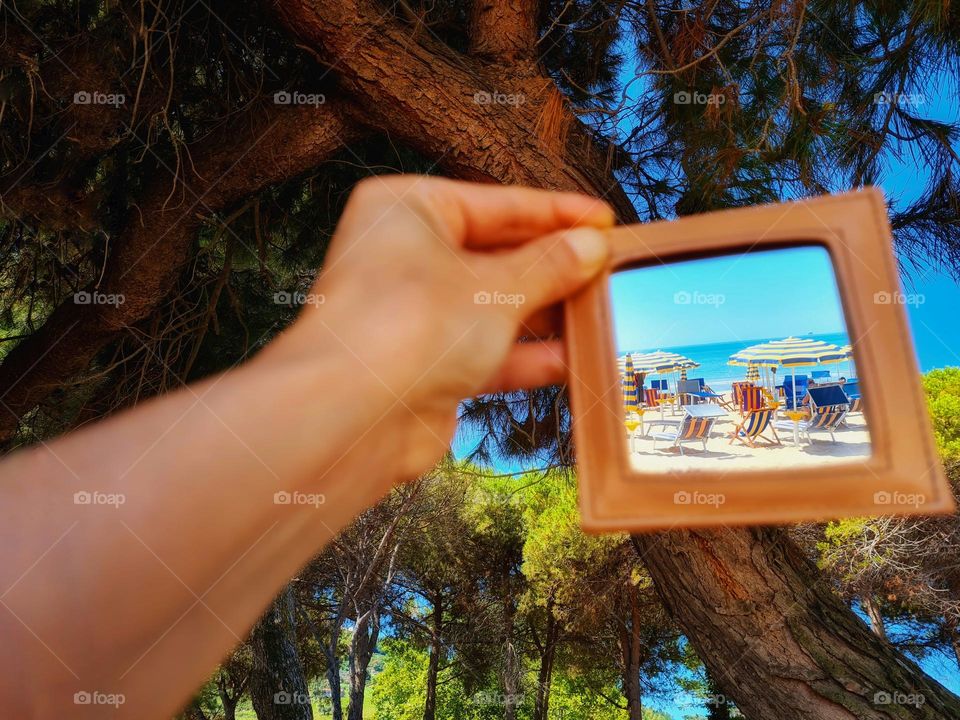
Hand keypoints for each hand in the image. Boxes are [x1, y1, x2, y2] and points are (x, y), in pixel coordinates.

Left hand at [265, 175, 613, 476]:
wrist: (353, 416)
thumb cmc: (409, 326)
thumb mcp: (496, 286)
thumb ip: (548, 265)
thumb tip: (590, 246)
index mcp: (408, 209)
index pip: (498, 203)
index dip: (556, 212)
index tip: (604, 219)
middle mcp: (405, 256)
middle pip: (497, 254)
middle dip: (554, 266)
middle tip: (609, 268)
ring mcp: (414, 314)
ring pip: (493, 306)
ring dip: (545, 313)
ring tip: (600, 311)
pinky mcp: (424, 365)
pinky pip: (485, 352)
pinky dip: (525, 357)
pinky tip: (572, 359)